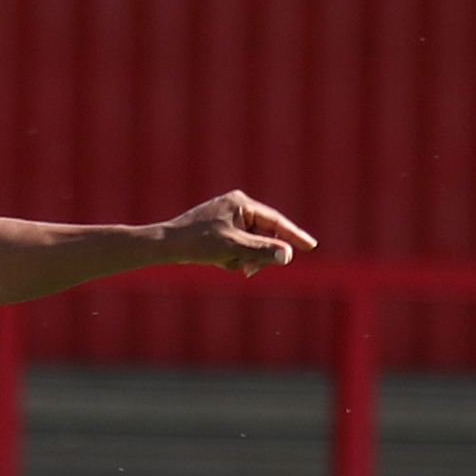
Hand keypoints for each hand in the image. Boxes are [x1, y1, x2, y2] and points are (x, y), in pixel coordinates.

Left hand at [157, 192, 316, 277]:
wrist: (164, 245)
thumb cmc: (197, 243)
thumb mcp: (233, 248)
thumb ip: (262, 251)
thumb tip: (288, 256)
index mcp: (242, 203)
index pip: (275, 221)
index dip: (293, 235)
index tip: (311, 246)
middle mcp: (236, 206)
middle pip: (263, 235)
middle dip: (256, 255)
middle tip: (248, 272)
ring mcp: (227, 217)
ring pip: (249, 244)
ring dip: (241, 258)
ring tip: (223, 262)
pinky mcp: (218, 229)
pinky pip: (236, 247)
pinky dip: (230, 258)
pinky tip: (215, 260)